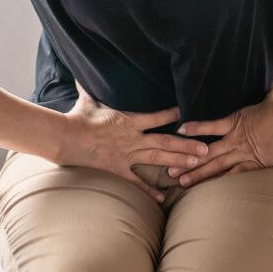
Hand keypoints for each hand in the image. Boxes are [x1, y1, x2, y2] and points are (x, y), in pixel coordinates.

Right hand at [57, 79, 209, 203]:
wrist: (66, 139)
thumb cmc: (77, 119)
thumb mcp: (87, 102)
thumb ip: (89, 89)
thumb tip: (81, 74)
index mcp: (128, 121)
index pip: (156, 117)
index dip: (173, 116)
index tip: (187, 114)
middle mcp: (132, 138)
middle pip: (165, 142)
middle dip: (187, 145)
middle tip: (206, 149)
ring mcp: (127, 155)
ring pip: (158, 159)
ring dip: (178, 162)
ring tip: (196, 165)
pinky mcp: (118, 169)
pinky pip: (136, 181)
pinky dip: (149, 190)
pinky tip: (163, 198)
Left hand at [167, 80, 272, 186]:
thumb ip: (272, 93)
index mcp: (235, 122)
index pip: (208, 126)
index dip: (193, 128)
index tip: (178, 131)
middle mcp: (234, 139)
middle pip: (205, 151)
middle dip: (187, 160)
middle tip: (169, 169)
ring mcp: (242, 152)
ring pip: (215, 166)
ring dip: (198, 174)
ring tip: (181, 182)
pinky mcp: (254, 163)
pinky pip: (234, 174)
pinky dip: (221, 180)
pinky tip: (208, 189)